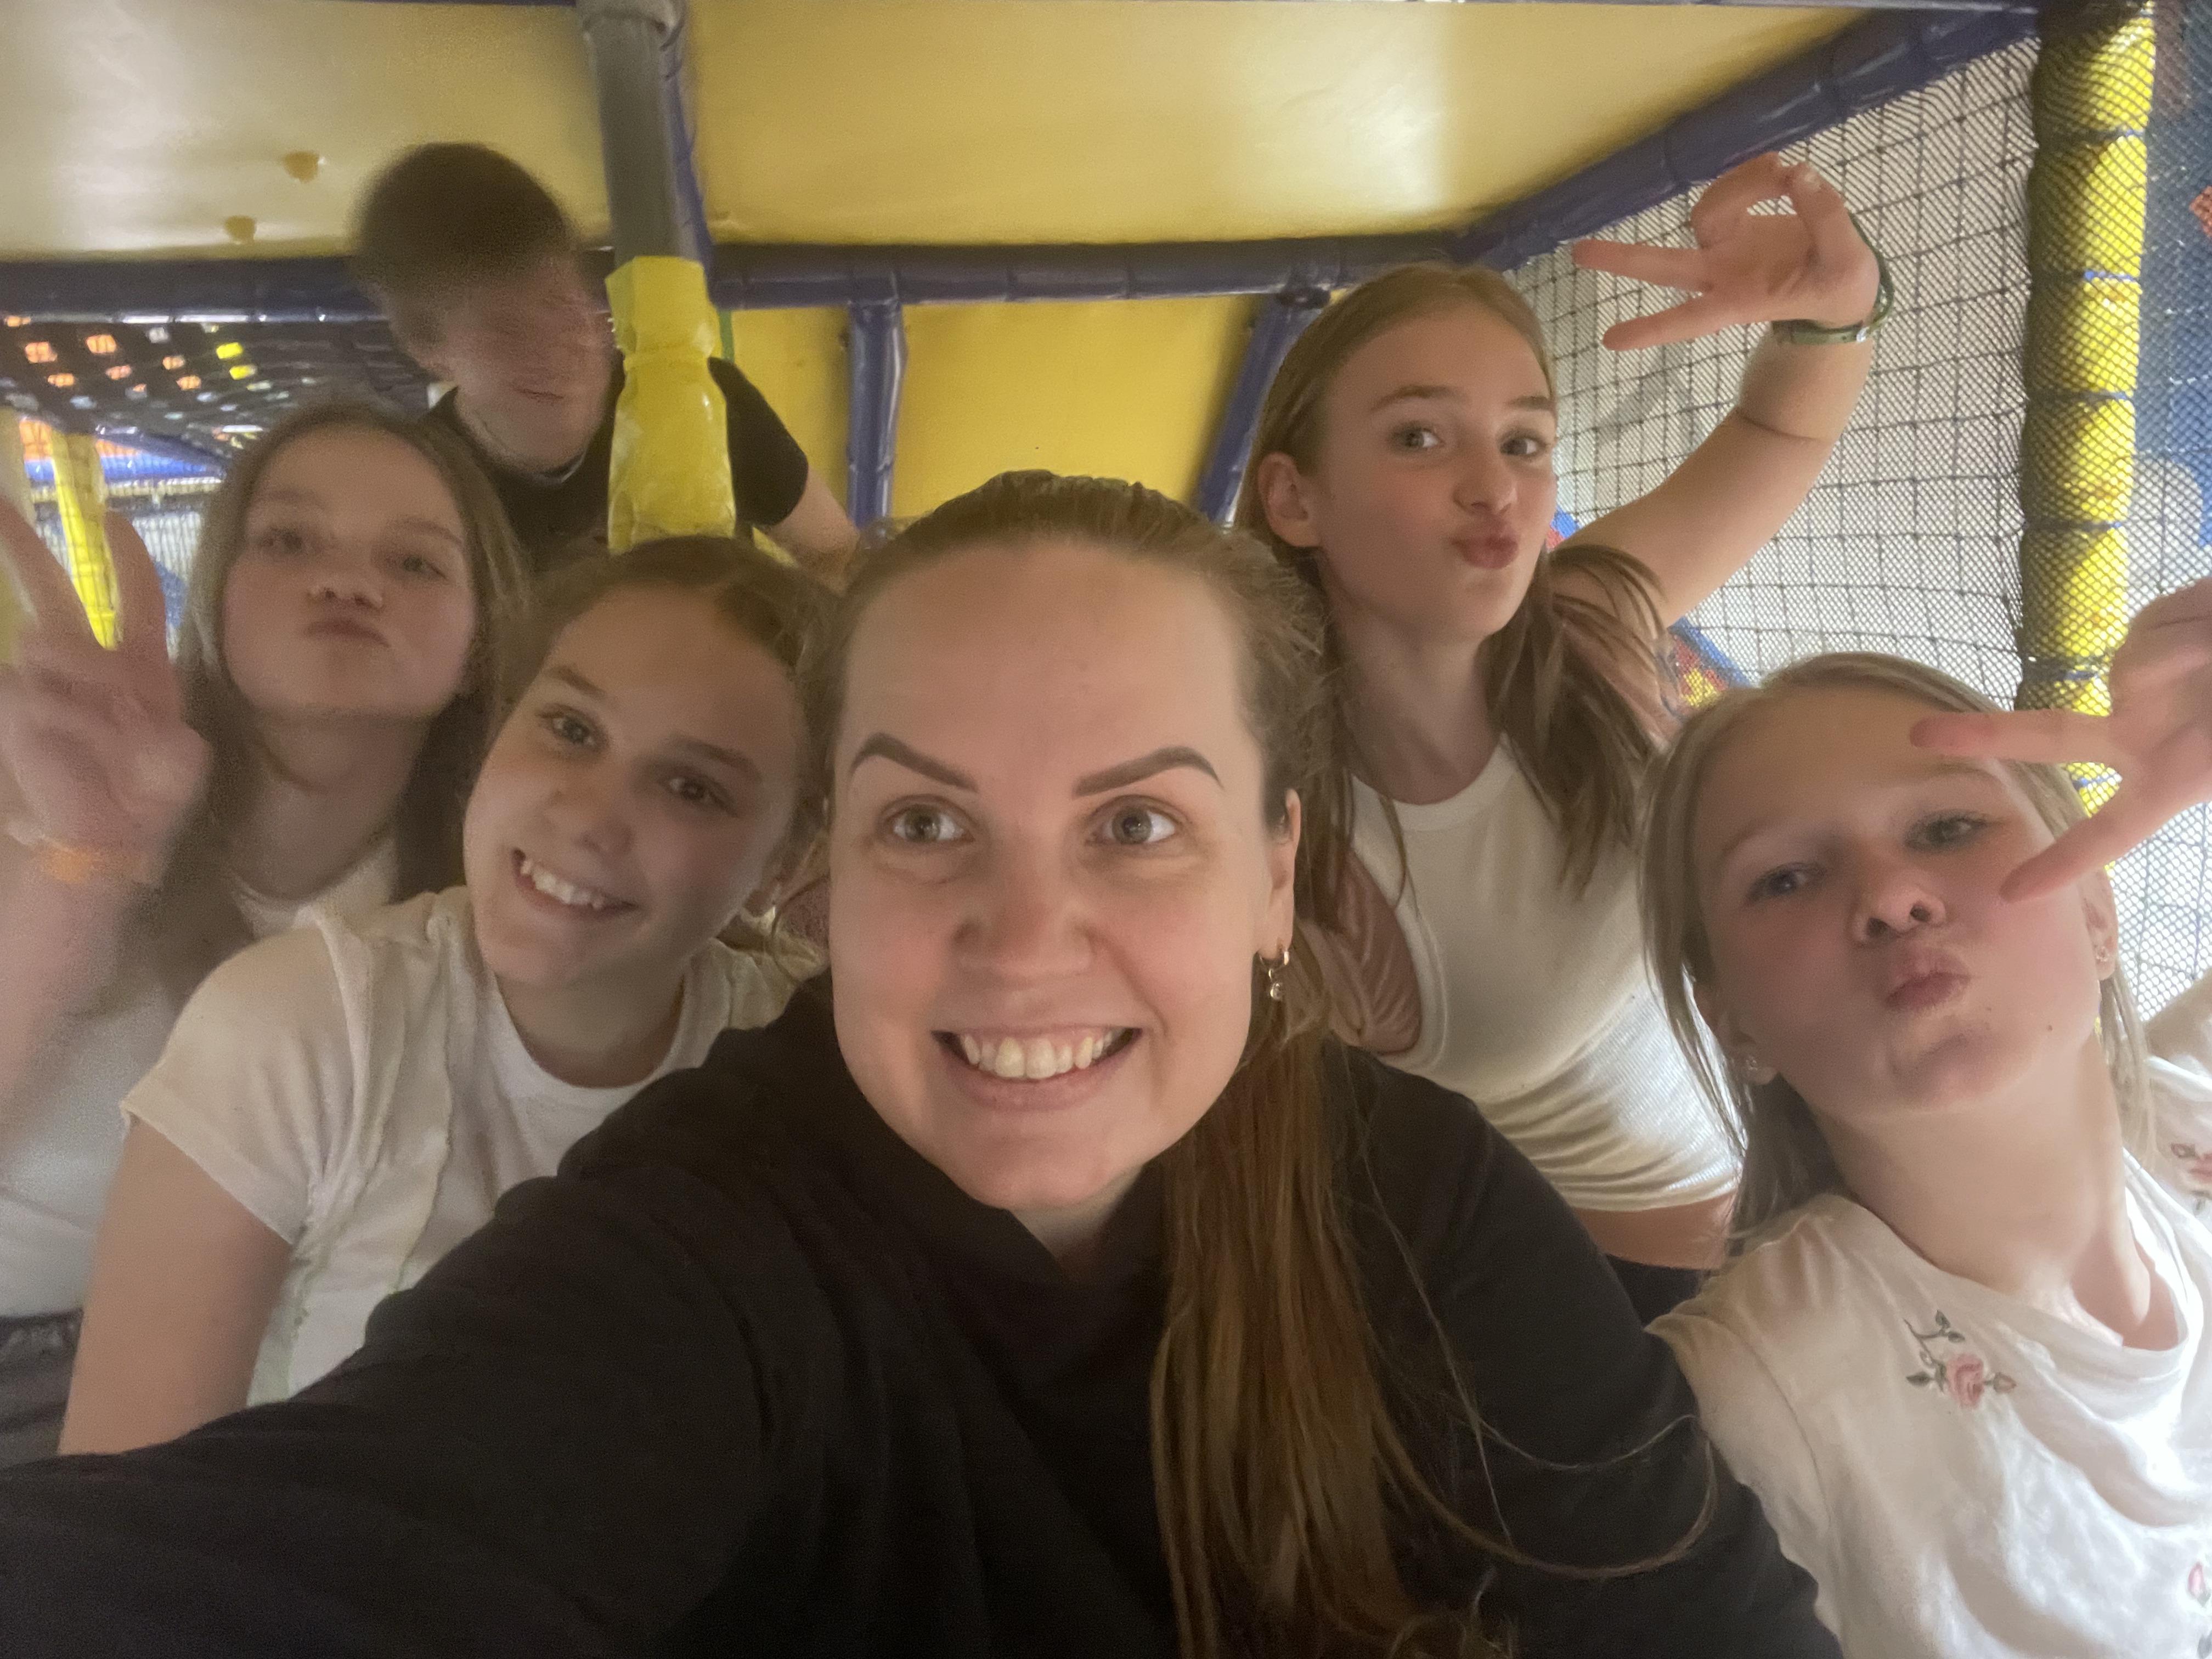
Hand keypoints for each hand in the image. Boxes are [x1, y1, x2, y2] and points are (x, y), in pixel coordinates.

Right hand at [0, 498, 206, 872]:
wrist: (107, 834)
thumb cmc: (144, 796)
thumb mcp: (178, 759)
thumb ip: (171, 725)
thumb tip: (144, 706)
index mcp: (139, 665)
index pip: (133, 597)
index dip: (125, 557)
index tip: (111, 517)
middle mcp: (88, 663)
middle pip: (54, 591)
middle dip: (24, 547)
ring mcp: (45, 681)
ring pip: (51, 642)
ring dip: (84, 680)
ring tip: (106, 732)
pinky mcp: (17, 706)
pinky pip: (32, 687)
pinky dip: (59, 715)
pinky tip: (71, 741)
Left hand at [1570, 153, 1881, 351]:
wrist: (1843, 283)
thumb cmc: (1840, 290)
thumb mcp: (1846, 265)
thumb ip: (1826, 220)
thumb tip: (1798, 176)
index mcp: (1740, 300)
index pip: (1690, 319)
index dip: (1654, 329)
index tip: (1610, 342)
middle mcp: (1721, 275)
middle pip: (1664, 266)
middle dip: (1624, 259)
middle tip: (1578, 253)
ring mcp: (1724, 249)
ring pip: (1709, 208)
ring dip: (1743, 184)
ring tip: (1785, 172)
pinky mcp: (1737, 225)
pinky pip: (1731, 190)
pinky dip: (1753, 175)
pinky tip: (1782, 170)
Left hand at [1913, 580, 2211, 900]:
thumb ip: (2187, 723)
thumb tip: (2131, 679)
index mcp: (2172, 778)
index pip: (2110, 830)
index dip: (2066, 862)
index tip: (2012, 894)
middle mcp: (2143, 730)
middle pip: (2051, 736)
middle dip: (1986, 734)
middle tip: (1916, 734)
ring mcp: (2140, 681)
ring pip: (2131, 668)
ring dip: (2192, 655)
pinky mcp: (2148, 631)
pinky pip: (2151, 632)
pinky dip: (2192, 627)